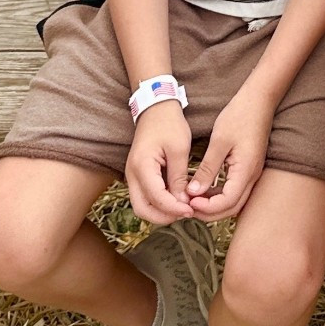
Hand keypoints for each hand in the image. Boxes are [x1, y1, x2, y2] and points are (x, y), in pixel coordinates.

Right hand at [125, 103, 193, 223]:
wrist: (156, 108)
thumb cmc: (169, 124)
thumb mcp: (179, 149)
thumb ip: (179, 177)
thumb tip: (183, 202)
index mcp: (142, 166)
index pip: (156, 198)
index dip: (174, 208)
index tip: (192, 210)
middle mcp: (132, 174)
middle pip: (142, 209)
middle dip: (164, 217)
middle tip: (186, 213)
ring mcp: (132, 176)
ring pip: (142, 206)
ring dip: (161, 212)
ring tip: (183, 208)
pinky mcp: (138, 175)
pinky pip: (145, 197)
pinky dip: (159, 203)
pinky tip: (177, 200)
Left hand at [185, 86, 270, 220]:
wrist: (259, 100)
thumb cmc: (239, 116)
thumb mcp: (219, 141)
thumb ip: (207, 169)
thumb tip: (193, 192)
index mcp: (246, 170)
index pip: (228, 201)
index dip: (208, 207)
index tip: (189, 202)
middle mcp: (253, 175)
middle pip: (232, 207)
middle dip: (210, 212)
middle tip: (188, 207)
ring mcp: (252, 172)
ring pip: (234, 201)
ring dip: (214, 205)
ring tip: (193, 200)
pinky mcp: (249, 168)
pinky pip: (235, 190)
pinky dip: (219, 195)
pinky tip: (204, 189)